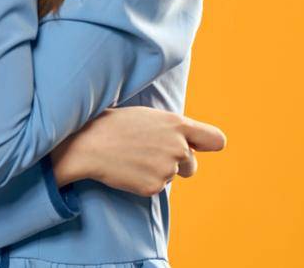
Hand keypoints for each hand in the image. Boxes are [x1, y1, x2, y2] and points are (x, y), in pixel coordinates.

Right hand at [50, 107, 226, 196]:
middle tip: (148, 153)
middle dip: (176, 163)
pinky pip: (155, 187)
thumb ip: (172, 128)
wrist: (88, 144)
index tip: (198, 147)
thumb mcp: (148, 116)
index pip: (215, 140)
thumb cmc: (114, 124)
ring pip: (171, 176)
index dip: (208, 145)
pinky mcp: (154, 187)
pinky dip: (143, 181)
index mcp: (177, 125)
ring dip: (157, 170)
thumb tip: (187, 142)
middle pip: (191, 165)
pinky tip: (127, 169)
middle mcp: (178, 148)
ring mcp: (167, 169)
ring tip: (132, 157)